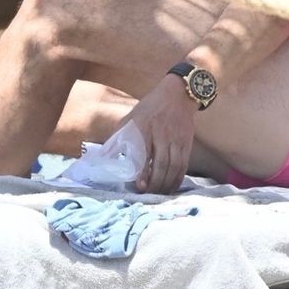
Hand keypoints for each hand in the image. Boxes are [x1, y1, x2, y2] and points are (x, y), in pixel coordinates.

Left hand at [127, 74, 196, 194]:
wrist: (177, 94)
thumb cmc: (149, 108)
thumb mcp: (129, 118)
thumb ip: (116, 138)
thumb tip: (101, 159)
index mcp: (145, 126)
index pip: (144, 151)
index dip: (142, 171)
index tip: (139, 185)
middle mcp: (162, 133)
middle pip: (162, 163)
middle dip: (155, 182)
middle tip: (147, 194)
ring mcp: (177, 138)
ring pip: (175, 166)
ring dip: (167, 183)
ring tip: (158, 194)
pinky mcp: (187, 142)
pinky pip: (184, 164)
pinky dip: (178, 178)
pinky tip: (171, 186)